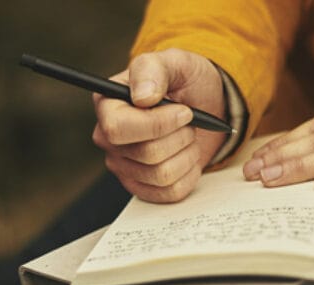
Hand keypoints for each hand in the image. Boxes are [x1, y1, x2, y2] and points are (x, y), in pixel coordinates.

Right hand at [93, 49, 226, 202]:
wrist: (206, 105)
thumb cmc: (185, 81)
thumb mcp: (175, 62)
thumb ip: (153, 69)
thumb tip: (142, 97)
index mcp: (108, 105)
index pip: (118, 129)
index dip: (157, 124)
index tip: (184, 111)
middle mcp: (109, 138)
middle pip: (147, 154)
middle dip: (180, 137)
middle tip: (189, 121)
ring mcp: (124, 166)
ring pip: (162, 175)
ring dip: (187, 154)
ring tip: (188, 137)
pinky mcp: (143, 186)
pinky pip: (171, 193)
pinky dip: (190, 174)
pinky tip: (188, 156)